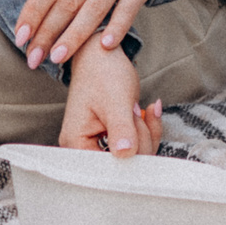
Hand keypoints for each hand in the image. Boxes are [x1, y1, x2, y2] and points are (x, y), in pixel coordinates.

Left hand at [15, 0, 159, 68]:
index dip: (33, 12)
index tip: (20, 37)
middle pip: (70, 0)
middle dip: (48, 32)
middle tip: (34, 58)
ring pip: (95, 9)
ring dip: (74, 37)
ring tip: (57, 58)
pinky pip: (128, 10)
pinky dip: (117, 29)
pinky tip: (103, 47)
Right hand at [57, 41, 164, 155]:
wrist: (102, 55)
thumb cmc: (102, 72)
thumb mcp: (114, 100)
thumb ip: (121, 128)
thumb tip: (125, 154)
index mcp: (76, 143)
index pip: (105, 169)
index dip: (129, 158)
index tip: (138, 132)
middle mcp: (84, 149)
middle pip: (123, 165)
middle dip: (140, 138)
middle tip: (135, 111)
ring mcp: (100, 144)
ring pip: (135, 155)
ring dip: (146, 131)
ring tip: (137, 107)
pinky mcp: (114, 139)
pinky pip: (138, 144)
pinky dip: (149, 128)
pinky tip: (150, 110)